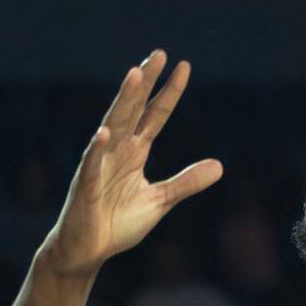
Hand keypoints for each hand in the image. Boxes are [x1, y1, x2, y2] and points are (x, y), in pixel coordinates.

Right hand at [42, 52, 222, 279]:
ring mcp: (99, 166)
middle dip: (145, 83)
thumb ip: (186, 183)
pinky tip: (104, 133)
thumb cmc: (117, 223)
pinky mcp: (85, 188)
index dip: (169, 92)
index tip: (184, 66)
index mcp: (134, 152)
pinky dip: (97, 151)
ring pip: (112, 126)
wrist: (87, 251)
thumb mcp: (160, 201)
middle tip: (158, 54)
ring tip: (135, 75)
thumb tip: (220, 166)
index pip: (155, 115)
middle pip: (133, 110)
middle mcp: (116, 151)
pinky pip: (91, 166)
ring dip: (124, 101)